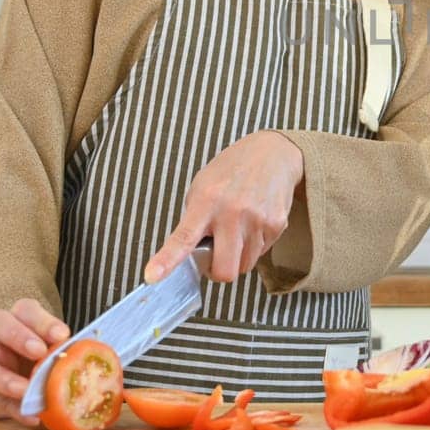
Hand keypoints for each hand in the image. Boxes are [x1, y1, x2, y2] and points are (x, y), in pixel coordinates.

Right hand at [0, 298, 69, 423]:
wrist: (31, 394)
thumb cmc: (51, 364)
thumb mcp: (62, 353)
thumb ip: (73, 350)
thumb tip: (96, 352)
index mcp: (22, 321)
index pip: (25, 309)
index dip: (41, 320)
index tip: (62, 335)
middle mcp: (0, 338)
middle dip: (17, 335)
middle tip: (39, 352)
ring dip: (4, 378)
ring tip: (26, 389)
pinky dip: (13, 409)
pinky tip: (33, 416)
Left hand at [145, 130, 303, 283]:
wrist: (273, 153)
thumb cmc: (232, 170)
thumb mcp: (203, 186)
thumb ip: (195, 220)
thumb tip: (190, 254)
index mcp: (206, 201)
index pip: (183, 238)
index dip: (167, 260)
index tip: (152, 276)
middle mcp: (233, 213)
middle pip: (225, 270)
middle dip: (218, 271)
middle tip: (215, 257)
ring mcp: (257, 220)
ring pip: (245, 266)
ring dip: (237, 257)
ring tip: (237, 231)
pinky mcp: (277, 225)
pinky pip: (261, 253)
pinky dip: (254, 245)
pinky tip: (253, 223)